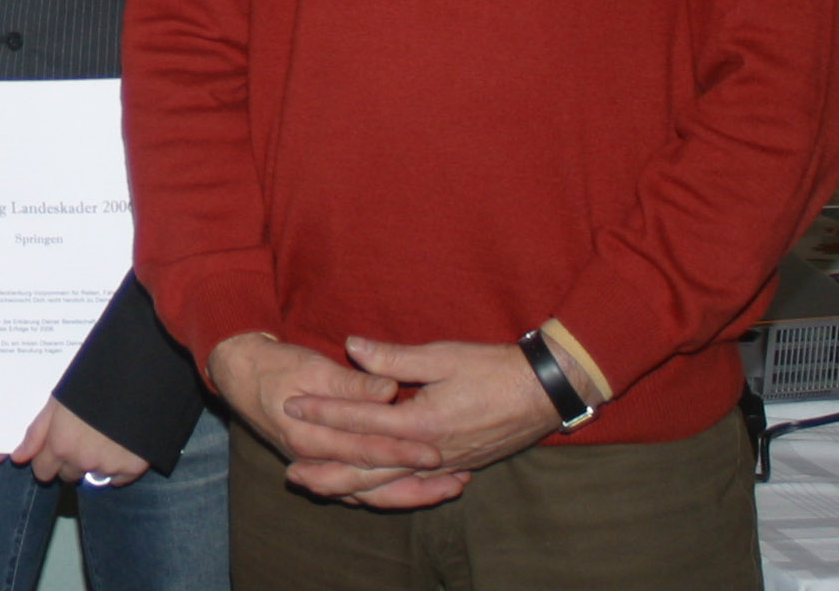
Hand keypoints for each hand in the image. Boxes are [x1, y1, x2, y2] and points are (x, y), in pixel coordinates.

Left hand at [9, 398, 148, 486]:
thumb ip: (36, 433)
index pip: (43, 471)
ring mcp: (107, 466)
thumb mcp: (57, 402)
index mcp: (60, 444)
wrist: (133, 381)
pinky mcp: (132, 468)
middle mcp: (81, 460)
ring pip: (92, 476)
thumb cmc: (90, 386)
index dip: (47, 461)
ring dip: (94, 463)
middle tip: (82, 439)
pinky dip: (118, 467)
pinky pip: (118, 478)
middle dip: (70, 463)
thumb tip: (18, 458)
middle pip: (68, 476)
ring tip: (102, 436)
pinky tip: (120, 445)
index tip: (55, 451)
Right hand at [207, 333, 442, 499]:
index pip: (364, 450)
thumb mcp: (311, 366)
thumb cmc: (276, 366)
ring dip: (408, 495)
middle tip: (455, 481)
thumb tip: (388, 390)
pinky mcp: (321, 465)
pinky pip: (358, 490)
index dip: (400, 451)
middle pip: (370, 483)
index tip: (435, 451)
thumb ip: (351, 383)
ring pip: (367, 495)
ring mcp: (316, 466)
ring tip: (447, 489)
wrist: (240, 374)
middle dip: (415, 484)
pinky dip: (388, 493)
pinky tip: (416, 488)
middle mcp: (312, 460)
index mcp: (309, 436)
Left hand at [281, 336, 580, 505]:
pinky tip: (371, 492)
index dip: (325, 411)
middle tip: (292, 472)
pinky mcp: (459, 466)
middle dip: (329, 470)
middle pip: (369, 467)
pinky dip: (387, 491)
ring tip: (321, 488)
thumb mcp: (441, 356)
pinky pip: (414, 487)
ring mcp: (446, 463)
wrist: (546, 393)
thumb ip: (392, 358)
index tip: (292, 406)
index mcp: (421, 422)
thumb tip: (351, 346)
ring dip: (353, 487)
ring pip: (390, 484)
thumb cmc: (494, 369)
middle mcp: (430, 451)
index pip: (361, 419)